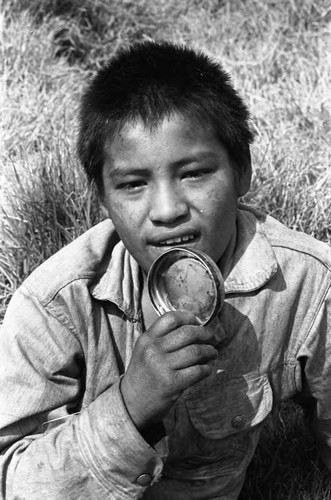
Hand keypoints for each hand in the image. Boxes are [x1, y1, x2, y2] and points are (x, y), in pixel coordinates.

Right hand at [121, 311, 217, 430]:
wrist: (131, 403)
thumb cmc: (143, 375)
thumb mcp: (144, 351)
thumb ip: (162, 339)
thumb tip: (193, 327)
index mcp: (147, 339)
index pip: (170, 318)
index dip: (188, 317)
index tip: (198, 322)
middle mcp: (153, 350)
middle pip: (187, 333)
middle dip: (205, 333)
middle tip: (211, 337)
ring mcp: (162, 367)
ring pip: (195, 351)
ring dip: (209, 351)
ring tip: (212, 353)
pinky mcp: (172, 384)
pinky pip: (197, 371)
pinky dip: (206, 368)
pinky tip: (206, 369)